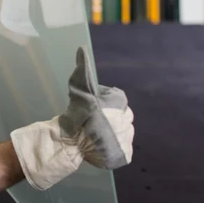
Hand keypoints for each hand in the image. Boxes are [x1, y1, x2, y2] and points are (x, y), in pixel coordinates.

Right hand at [10, 46, 134, 190]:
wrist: (75, 142)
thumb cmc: (78, 112)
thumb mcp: (79, 87)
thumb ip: (83, 68)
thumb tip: (81, 48)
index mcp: (120, 101)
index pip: (114, 97)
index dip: (101, 101)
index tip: (90, 106)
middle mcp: (128, 118)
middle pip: (119, 115)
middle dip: (108, 116)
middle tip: (92, 121)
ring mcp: (127, 137)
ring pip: (121, 132)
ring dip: (111, 132)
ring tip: (95, 135)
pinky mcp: (125, 154)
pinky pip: (120, 148)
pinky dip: (111, 147)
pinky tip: (100, 145)